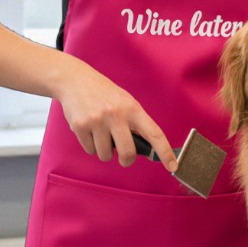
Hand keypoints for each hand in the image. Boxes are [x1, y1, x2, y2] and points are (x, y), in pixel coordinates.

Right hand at [54, 58, 177, 172]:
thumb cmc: (104, 93)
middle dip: (126, 160)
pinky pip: (90, 150)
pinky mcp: (80, 126)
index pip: (154, 133)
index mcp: (132, 108)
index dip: (165, 152)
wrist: (74, 79)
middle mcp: (116, 114)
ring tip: (100, 133)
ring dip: (104, 150)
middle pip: (127, 153)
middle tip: (123, 157)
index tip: (173, 166)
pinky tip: (89, 129)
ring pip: (105, 155)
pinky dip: (91, 145)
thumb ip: (134, 123)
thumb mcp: (125, 101)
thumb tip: (144, 150)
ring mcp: (97, 121)